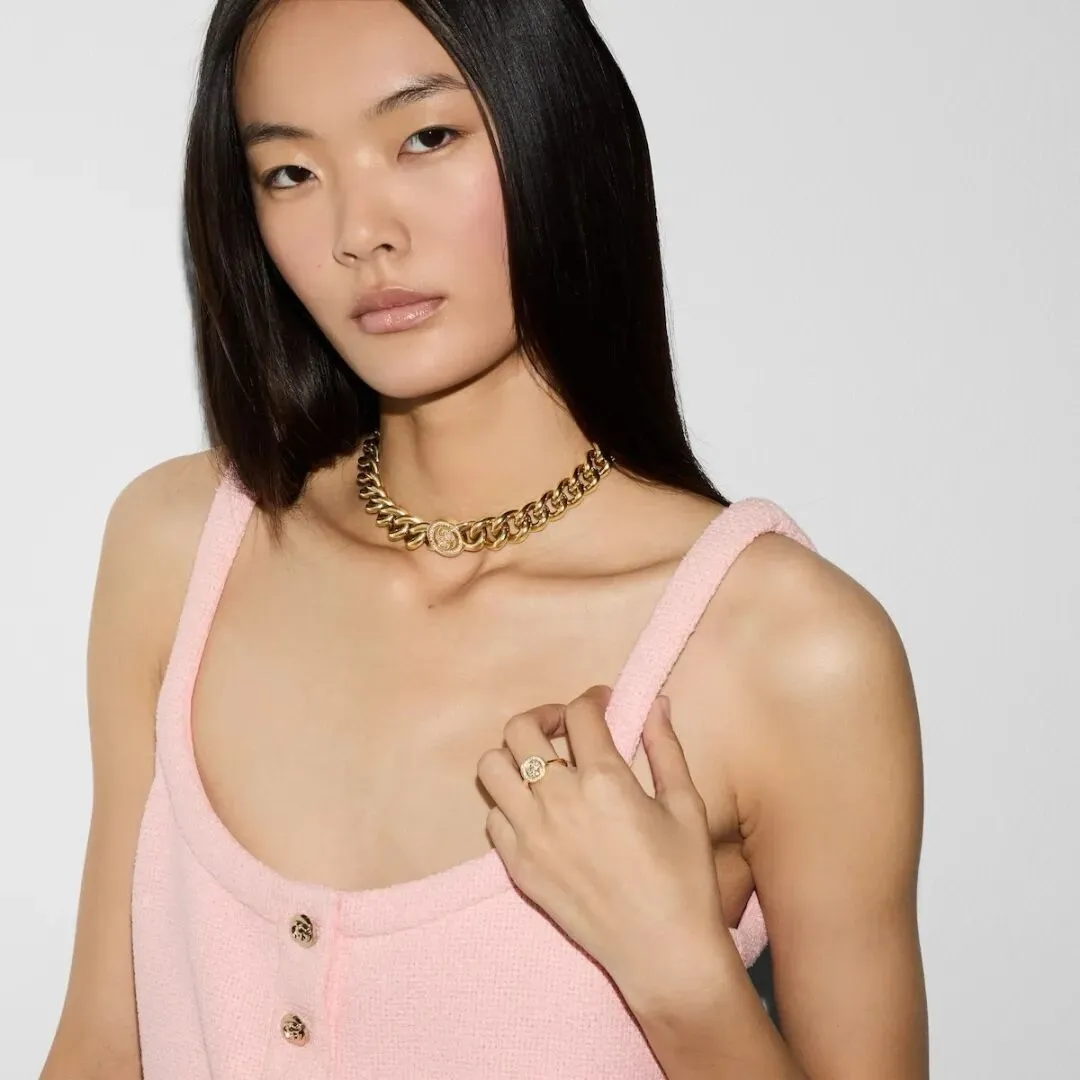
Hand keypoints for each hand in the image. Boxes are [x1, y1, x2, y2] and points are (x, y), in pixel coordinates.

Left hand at [477, 684, 728, 996]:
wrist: (662, 952)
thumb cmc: (684, 878)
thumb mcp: (686, 805)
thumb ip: (666, 748)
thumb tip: (657, 703)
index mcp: (604, 779)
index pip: (579, 712)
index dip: (592, 699)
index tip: (603, 706)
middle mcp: (558, 801)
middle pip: (520, 728)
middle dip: (544, 716)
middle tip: (565, 729)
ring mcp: (531, 835)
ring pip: (491, 768)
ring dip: (514, 756)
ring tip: (541, 766)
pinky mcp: (517, 867)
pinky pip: (492, 817)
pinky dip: (509, 804)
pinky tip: (537, 811)